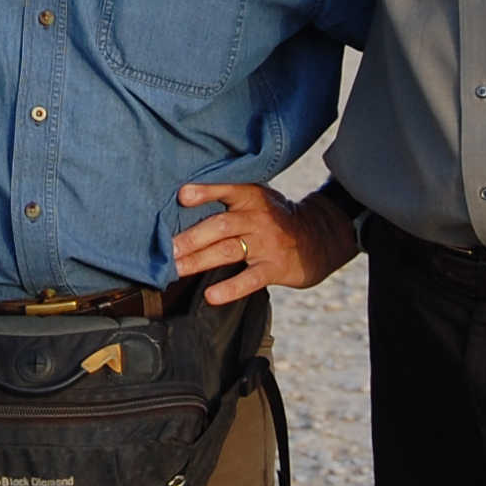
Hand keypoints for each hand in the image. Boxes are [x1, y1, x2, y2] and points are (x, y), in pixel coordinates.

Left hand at [170, 182, 359, 306]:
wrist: (320, 238)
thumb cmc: (276, 218)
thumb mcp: (260, 199)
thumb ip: (230, 201)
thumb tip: (181, 204)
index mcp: (252, 197)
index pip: (227, 189)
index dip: (205, 192)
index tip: (182, 196)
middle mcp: (258, 218)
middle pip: (220, 226)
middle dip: (190, 238)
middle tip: (165, 249)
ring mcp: (266, 244)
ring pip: (228, 251)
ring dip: (198, 260)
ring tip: (176, 270)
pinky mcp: (274, 268)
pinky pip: (249, 280)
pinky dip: (229, 288)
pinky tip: (210, 296)